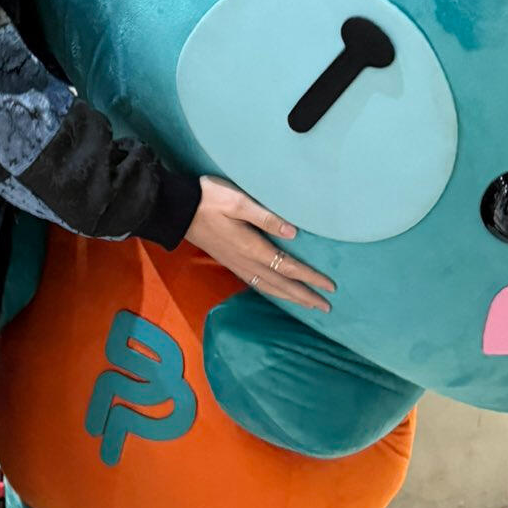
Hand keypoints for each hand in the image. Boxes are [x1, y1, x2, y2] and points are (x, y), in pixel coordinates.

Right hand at [184, 176, 335, 312]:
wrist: (177, 210)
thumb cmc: (209, 199)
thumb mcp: (238, 201)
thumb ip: (266, 217)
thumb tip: (294, 233)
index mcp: (252, 247)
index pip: (288, 267)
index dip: (310, 278)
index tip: (329, 287)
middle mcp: (246, 261)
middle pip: (281, 284)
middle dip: (304, 296)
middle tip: (326, 307)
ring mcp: (236, 264)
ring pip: (268, 287)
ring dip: (290, 298)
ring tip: (307, 305)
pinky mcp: (229, 262)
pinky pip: (256, 283)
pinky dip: (271, 292)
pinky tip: (277, 293)